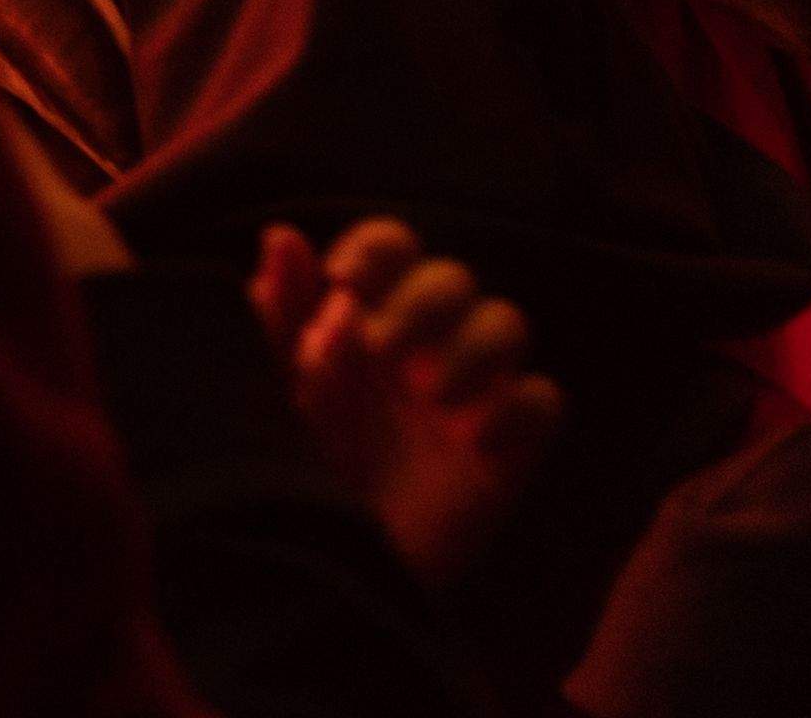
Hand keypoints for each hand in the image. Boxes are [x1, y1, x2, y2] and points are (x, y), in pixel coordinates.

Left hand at [254, 218, 567, 590]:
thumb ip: (275, 319)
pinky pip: (546, 401)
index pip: (391, 247)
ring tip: (430, 398)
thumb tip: (284, 236)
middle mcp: (418, 350)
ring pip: (508, 322)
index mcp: (357, 320)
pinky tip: (475, 443)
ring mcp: (466, 399)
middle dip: (422, 301)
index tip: (344, 282)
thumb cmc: (282, 474)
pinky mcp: (504, 456)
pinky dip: (520, 409)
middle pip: (454, 276)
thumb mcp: (264, 396)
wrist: (315, 574)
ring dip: (473, 347)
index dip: (379, 250)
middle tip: (384, 352)